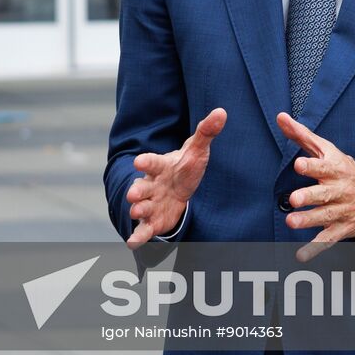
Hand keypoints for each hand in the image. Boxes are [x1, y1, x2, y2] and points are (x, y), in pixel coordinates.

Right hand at [124, 108, 225, 248]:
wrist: (178, 188)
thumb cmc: (186, 167)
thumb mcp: (197, 150)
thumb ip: (207, 132)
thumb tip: (222, 112)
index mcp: (160, 166)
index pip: (152, 162)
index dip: (145, 161)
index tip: (138, 161)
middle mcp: (151, 184)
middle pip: (141, 186)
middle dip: (136, 191)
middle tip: (133, 195)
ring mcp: (150, 203)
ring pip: (141, 207)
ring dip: (137, 210)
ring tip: (136, 212)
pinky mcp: (153, 220)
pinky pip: (144, 228)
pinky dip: (138, 235)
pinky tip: (132, 243)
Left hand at [278, 112, 354, 262]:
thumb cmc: (342, 168)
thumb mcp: (325, 149)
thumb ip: (301, 135)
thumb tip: (280, 116)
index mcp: (334, 169)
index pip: (322, 167)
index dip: (311, 167)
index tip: (299, 165)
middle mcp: (338, 190)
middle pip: (324, 194)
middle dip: (310, 197)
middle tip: (294, 199)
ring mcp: (341, 211)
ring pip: (325, 217)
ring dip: (309, 221)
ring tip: (291, 223)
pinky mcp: (342, 228)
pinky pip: (328, 240)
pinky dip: (315, 249)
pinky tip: (300, 255)